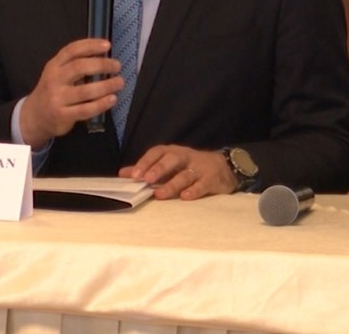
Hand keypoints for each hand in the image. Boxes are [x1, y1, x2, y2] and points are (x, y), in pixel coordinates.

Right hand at [18, 38, 121, 147]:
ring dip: (106, 85)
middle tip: (116, 66)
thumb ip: (74, 64)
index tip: (107, 45)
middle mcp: (54, 79)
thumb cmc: (52, 91)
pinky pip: (86, 109)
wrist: (34, 116)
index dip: (90, 45)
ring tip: (119, 82)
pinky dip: (102, 104)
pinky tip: (112, 99)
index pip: (72, 50)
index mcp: (54, 65)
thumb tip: (103, 56)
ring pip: (86, 90)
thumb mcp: (56, 73)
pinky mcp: (63, 115)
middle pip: (80, 67)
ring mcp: (58, 98)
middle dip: (102, 65)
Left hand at [119, 145, 234, 200]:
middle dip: (159, 169)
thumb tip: (123, 174)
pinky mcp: (212, 179)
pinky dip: (194, 190)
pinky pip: (202, 185)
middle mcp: (186, 157)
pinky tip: (185, 197)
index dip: (146, 162)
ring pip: (185, 175)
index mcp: (173, 152)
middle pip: (172, 159)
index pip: (157, 152)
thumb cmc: (190, 166)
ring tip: (160, 194)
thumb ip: (147, 169)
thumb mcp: (169, 165)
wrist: (225, 167)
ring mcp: (200, 168)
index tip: (134, 175)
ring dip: (172, 184)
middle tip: (146, 180)